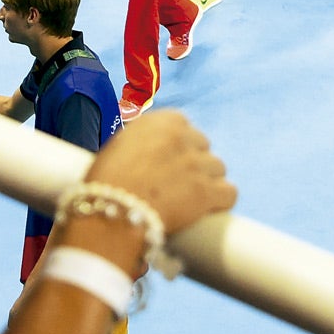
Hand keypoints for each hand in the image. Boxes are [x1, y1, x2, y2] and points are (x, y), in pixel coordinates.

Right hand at [86, 110, 236, 235]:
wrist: (110, 212)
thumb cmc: (105, 184)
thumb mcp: (118, 147)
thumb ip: (141, 142)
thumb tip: (150, 154)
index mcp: (158, 121)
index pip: (183, 125)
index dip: (179, 144)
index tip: (172, 159)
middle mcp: (180, 137)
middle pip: (203, 146)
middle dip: (194, 162)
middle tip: (179, 182)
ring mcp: (196, 163)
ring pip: (218, 168)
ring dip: (208, 181)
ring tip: (192, 199)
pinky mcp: (206, 191)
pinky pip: (229, 193)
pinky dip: (221, 202)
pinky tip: (210, 209)